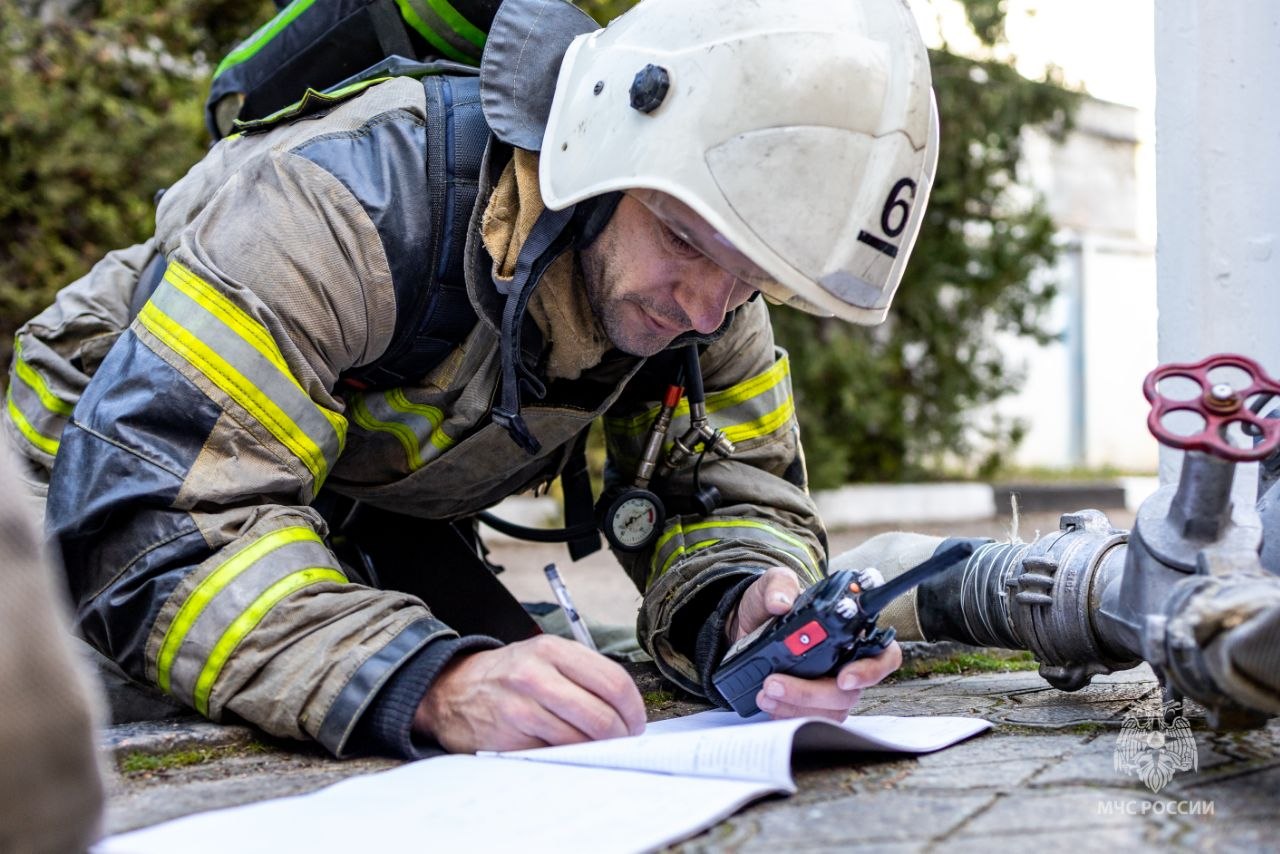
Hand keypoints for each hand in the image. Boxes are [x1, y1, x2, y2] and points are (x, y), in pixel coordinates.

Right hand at [414, 634, 646, 752]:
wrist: (450, 690)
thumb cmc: (508, 676)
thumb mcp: (542, 657)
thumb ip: (582, 675)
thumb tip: (626, 712)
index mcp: (553, 649)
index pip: (613, 682)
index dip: (634, 709)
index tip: (637, 722)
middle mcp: (536, 675)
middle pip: (601, 716)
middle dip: (621, 737)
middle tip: (624, 743)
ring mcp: (521, 708)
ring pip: (580, 740)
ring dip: (597, 751)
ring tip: (599, 749)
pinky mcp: (509, 738)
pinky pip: (554, 755)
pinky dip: (569, 758)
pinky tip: (569, 753)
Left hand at [728, 566, 901, 722]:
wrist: (746, 625)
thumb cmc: (770, 604)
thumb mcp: (773, 584)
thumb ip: (780, 586)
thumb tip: (781, 603)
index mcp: (851, 631)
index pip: (883, 655)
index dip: (871, 671)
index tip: (844, 677)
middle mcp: (846, 662)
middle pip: (849, 691)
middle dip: (812, 692)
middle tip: (776, 682)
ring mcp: (828, 685)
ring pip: (828, 710)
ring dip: (795, 705)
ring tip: (765, 691)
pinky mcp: (809, 702)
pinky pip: (807, 718)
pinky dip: (786, 714)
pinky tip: (767, 702)